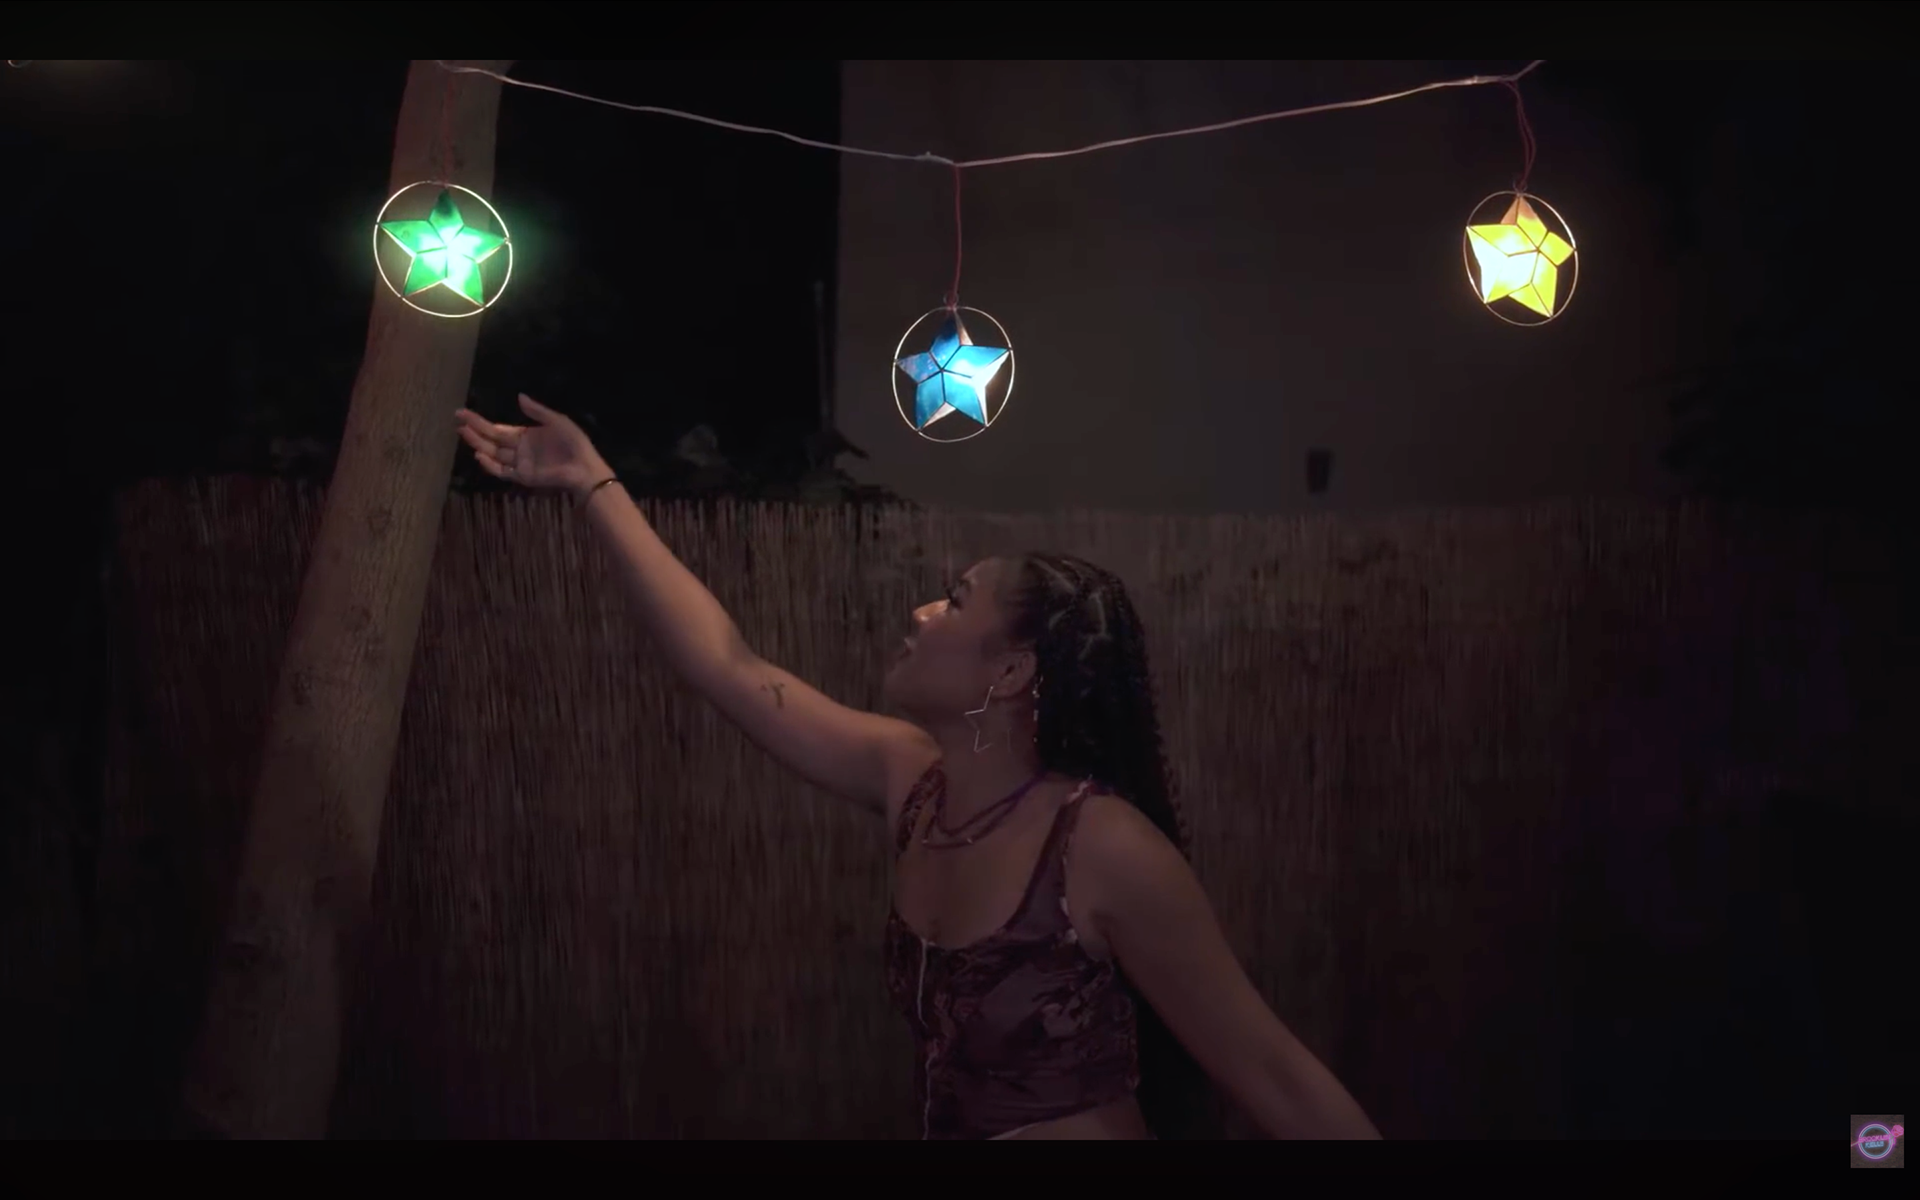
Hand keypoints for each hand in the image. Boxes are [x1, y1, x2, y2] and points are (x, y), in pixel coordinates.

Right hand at [456, 393, 610, 497]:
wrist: (585, 466)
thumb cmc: (574, 443)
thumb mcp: (557, 421)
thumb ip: (537, 411)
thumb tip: (518, 396)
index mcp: (525, 435)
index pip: (497, 428)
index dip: (480, 422)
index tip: (462, 413)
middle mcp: (519, 449)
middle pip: (491, 440)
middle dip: (474, 430)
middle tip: (457, 420)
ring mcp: (519, 463)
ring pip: (493, 454)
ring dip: (478, 444)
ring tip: (463, 432)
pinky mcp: (523, 476)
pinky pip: (502, 471)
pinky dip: (490, 465)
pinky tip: (480, 454)